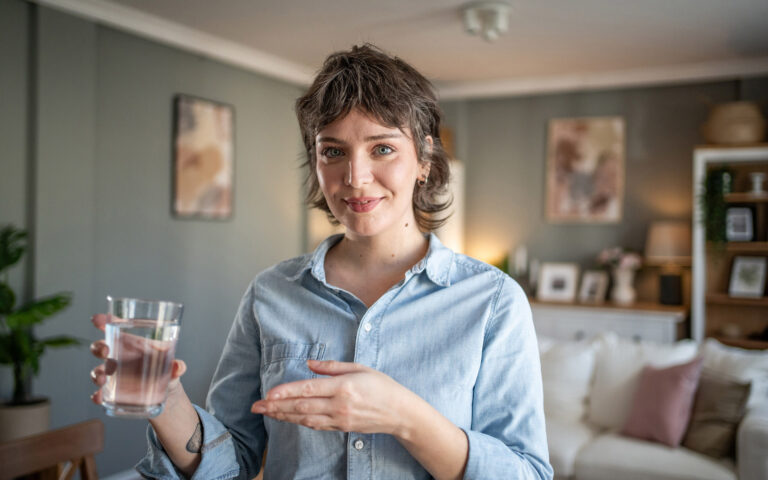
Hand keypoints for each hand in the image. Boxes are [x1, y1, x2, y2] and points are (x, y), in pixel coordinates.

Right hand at [88, 313, 186, 404]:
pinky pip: (101, 393)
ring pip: (98, 371)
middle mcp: (119, 358)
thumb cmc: (167, 371)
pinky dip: (97, 395)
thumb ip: (176, 366)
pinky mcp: (114, 393)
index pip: (115, 327)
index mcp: (133, 344)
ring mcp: (114, 375)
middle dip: (99, 347)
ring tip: (103, 379)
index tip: (96, 319)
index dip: (105, 321)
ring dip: (96, 374)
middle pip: (100, 347)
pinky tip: (99, 398)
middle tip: (106, 351)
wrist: (166, 394)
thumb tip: (179, 367)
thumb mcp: (173, 366)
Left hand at [250, 360, 414, 435]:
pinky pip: (316, 425)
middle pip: (301, 406)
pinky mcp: (341, 428)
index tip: (269, 394)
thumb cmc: (382, 385)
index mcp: (343, 386)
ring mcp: (340, 419)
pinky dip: (299, 422)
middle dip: (276, 407)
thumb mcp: (360, 367)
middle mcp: (339, 405)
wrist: (400, 413)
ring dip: (284, 416)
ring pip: (305, 419)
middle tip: (256, 406)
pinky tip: (288, 418)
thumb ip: (332, 366)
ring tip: (266, 413)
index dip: (286, 392)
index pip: (308, 389)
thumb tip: (309, 363)